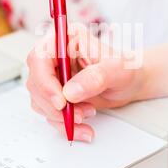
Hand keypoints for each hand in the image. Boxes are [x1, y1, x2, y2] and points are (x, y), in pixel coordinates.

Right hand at [26, 25, 141, 142]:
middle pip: (36, 82)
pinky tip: (83, 127)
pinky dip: (65, 124)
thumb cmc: (126, 68)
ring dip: (60, 116)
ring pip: (40, 101)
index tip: (61, 101)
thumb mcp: (116, 69)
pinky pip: (50, 113)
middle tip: (77, 114)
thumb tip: (70, 92)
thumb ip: (94, 78)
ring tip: (88, 114)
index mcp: (66, 39)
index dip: (45, 81)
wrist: (132, 83)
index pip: (39, 57)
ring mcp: (55, 77)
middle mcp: (56, 56)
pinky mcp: (57, 94)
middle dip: (54, 104)